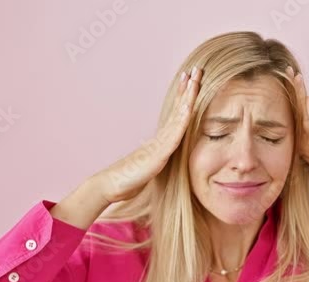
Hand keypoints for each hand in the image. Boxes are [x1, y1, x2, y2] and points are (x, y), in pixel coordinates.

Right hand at [95, 67, 203, 203]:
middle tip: (195, 69)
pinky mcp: (159, 154)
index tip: (189, 80)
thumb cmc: (130, 178)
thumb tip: (157, 154)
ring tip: (193, 78)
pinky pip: (173, 135)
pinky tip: (189, 108)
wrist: (113, 185)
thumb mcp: (149, 166)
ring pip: (177, 116)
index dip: (183, 96)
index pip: (175, 114)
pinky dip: (182, 120)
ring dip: (186, 97)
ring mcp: (160, 143)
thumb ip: (156, 158)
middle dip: (187, 89)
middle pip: (177, 108)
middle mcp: (160, 137)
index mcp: (161, 140)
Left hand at [286, 65, 308, 197]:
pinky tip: (308, 99)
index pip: (296, 119)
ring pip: (308, 114)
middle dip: (294, 90)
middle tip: (286, 69)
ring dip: (301, 95)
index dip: (288, 102)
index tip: (281, 85)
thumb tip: (291, 157)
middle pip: (301, 110)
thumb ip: (304, 161)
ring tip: (297, 76)